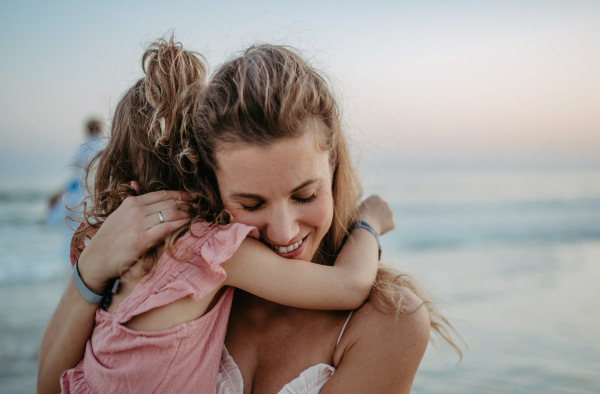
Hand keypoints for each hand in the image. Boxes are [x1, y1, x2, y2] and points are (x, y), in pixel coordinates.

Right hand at [77, 181, 196, 292]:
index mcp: (131, 202)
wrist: (96, 260)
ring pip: (171, 213)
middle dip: (187, 204)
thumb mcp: (117, 215)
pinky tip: (188, 224)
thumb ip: (130, 201)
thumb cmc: (109, 239)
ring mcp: (139, 224)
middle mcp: (136, 210)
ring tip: (196, 216)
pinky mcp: (142, 239)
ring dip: (187, 214)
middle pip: (170, 202)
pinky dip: (181, 224)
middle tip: (199, 206)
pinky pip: (168, 227)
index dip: (180, 194)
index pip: (162, 194)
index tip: (192, 196)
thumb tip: (136, 183)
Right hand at [356, 195, 394, 235]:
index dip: (371, 210)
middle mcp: (385, 203)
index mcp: (376, 198)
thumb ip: (364, 206)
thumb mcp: (358, 207)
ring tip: (373, 226)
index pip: (375, 203)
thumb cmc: (358, 216)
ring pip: (387, 218)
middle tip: (371, 221)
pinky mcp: (392, 223)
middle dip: (379, 214)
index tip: (366, 215)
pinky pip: (389, 226)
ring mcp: (390, 213)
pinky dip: (385, 229)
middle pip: (382, 209)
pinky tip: (377, 230)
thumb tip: (364, 209)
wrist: (364, 226)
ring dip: (382, 221)